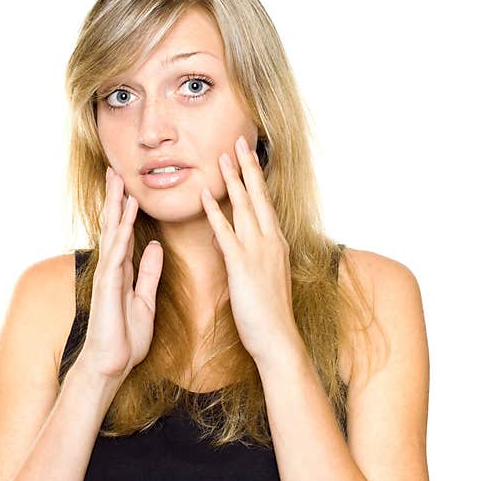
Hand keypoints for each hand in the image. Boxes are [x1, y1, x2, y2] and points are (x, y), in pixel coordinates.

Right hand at [75, 166, 163, 386]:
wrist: (111, 365)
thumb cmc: (125, 338)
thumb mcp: (145, 300)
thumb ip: (148, 273)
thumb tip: (154, 246)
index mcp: (122, 271)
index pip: (124, 233)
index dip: (127, 209)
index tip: (130, 186)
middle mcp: (111, 269)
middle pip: (113, 226)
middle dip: (115, 199)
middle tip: (116, 170)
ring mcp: (107, 276)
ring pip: (111, 234)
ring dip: (115, 208)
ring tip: (118, 182)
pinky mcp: (107, 287)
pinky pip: (115, 257)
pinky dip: (120, 236)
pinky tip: (125, 219)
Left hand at [200, 134, 300, 366]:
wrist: (277, 338)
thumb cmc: (268, 313)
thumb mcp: (260, 278)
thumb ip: (247, 256)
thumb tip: (230, 243)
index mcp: (275, 244)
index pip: (264, 203)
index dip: (255, 178)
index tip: (248, 157)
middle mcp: (270, 241)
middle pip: (257, 196)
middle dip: (246, 168)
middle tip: (237, 141)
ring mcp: (258, 251)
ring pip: (243, 208)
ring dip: (232, 181)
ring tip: (222, 157)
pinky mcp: (242, 265)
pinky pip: (225, 233)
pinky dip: (214, 212)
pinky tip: (204, 196)